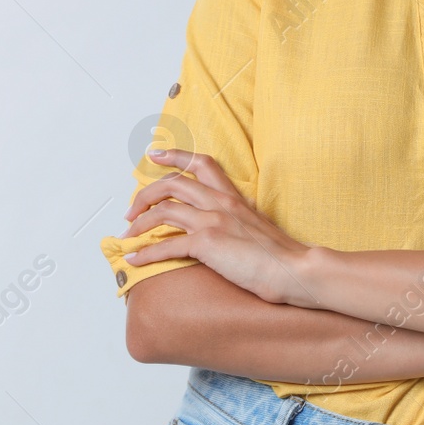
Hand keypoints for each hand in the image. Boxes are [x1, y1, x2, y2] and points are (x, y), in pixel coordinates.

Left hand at [116, 149, 317, 305]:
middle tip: (131, 210)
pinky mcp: (208, 243)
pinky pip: (167, 245)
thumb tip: (218, 228)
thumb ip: (235, 219)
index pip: (202, 163)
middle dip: (145, 195)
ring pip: (164, 211)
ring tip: (128, 236)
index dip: (175, 155)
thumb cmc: (280, 255)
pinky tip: (135, 259)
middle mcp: (221, 202)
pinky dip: (146, 252)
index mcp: (233, 196)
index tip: (154, 155)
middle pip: (173, 184)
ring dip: (139, 224)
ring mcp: (213, 220)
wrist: (295, 269)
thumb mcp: (255, 225)